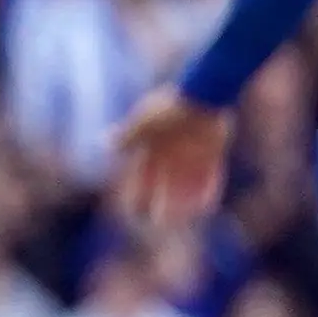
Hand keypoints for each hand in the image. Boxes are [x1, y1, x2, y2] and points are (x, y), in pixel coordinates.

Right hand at [109, 91, 229, 224]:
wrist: (201, 93)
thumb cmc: (168, 107)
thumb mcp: (143, 123)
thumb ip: (127, 136)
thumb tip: (105, 144)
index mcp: (150, 148)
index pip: (140, 177)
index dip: (137, 194)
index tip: (134, 211)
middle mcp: (170, 154)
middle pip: (164, 184)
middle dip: (162, 203)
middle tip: (161, 223)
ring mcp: (191, 154)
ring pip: (187, 183)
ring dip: (185, 201)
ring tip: (184, 219)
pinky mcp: (212, 151)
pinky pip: (211, 175)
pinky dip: (208, 189)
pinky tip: (207, 205)